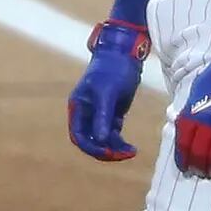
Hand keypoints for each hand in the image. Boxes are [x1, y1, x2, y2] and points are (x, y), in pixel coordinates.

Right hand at [68, 20, 148, 161]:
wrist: (125, 55)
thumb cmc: (113, 70)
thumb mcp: (108, 93)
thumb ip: (103, 116)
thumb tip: (100, 140)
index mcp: (78, 107)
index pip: (79, 135)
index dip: (91, 147)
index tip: (108, 152)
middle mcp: (86, 113)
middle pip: (91, 141)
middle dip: (105, 150)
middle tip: (123, 155)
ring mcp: (99, 114)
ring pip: (103, 140)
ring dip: (115, 148)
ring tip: (131, 152)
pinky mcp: (112, 114)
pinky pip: (113, 134)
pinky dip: (120, 142)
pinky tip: (132, 148)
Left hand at [173, 27, 210, 180]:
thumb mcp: (195, 93)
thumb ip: (190, 112)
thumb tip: (184, 128)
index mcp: (193, 114)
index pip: (184, 145)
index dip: (184, 160)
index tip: (186, 168)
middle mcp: (208, 123)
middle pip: (201, 154)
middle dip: (200, 167)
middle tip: (202, 174)